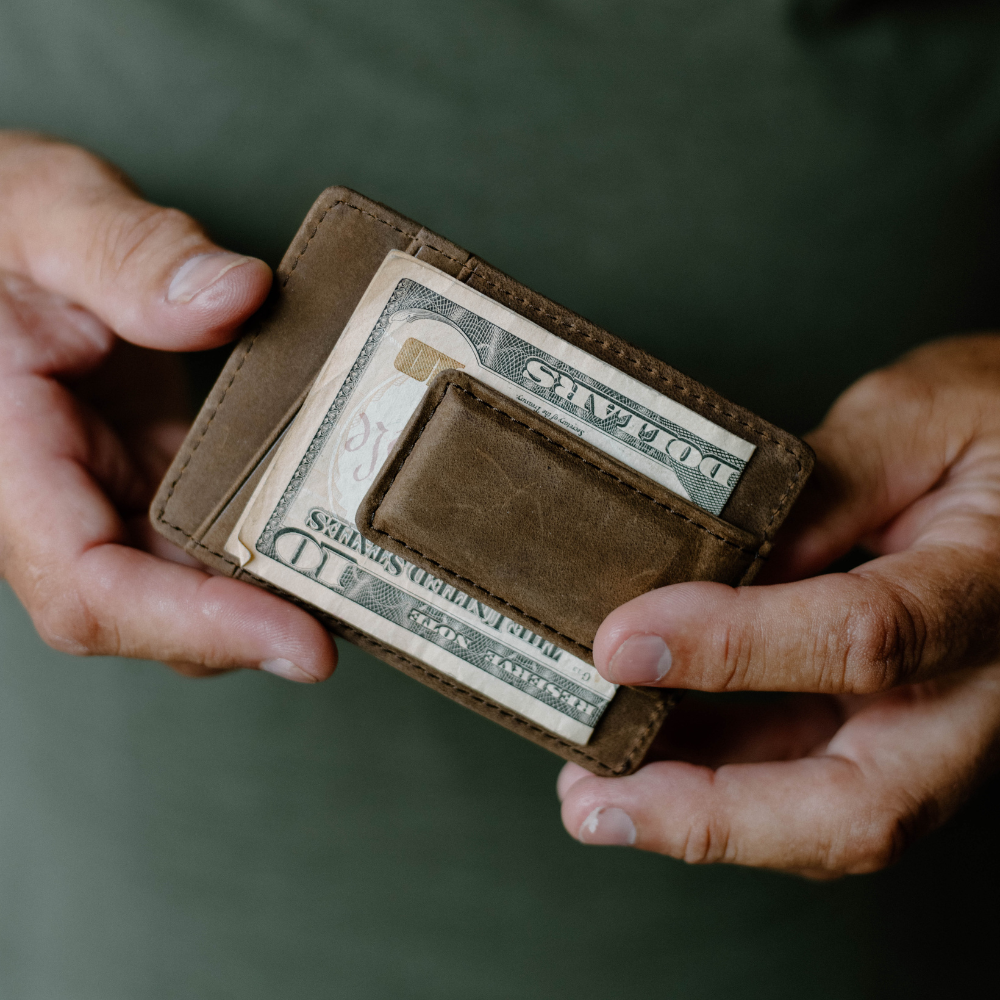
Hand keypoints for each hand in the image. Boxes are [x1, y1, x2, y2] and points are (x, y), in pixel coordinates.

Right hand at [0, 132, 335, 681]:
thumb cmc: (0, 228)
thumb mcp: (49, 215)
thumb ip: (129, 255)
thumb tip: (237, 296)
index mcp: (8, 459)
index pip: (90, 586)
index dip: (196, 625)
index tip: (302, 640)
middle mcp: (55, 504)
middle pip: (151, 612)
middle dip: (257, 628)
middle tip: (372, 612)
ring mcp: (104, 499)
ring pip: (183, 589)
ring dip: (270, 598)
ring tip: (369, 586)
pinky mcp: (145, 483)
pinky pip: (201, 542)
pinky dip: (265, 549)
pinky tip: (331, 534)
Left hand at [558, 335, 999, 876]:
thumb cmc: (999, 422)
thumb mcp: (917, 418)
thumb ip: (825, 486)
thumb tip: (717, 557)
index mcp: (993, 588)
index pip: (863, 637)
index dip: (735, 648)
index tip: (623, 642)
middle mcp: (983, 686)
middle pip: (862, 804)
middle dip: (715, 818)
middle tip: (597, 800)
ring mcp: (948, 718)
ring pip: (834, 810)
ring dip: (706, 812)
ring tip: (597, 790)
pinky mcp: (911, 720)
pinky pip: (820, 771)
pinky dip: (730, 776)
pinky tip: (653, 753)